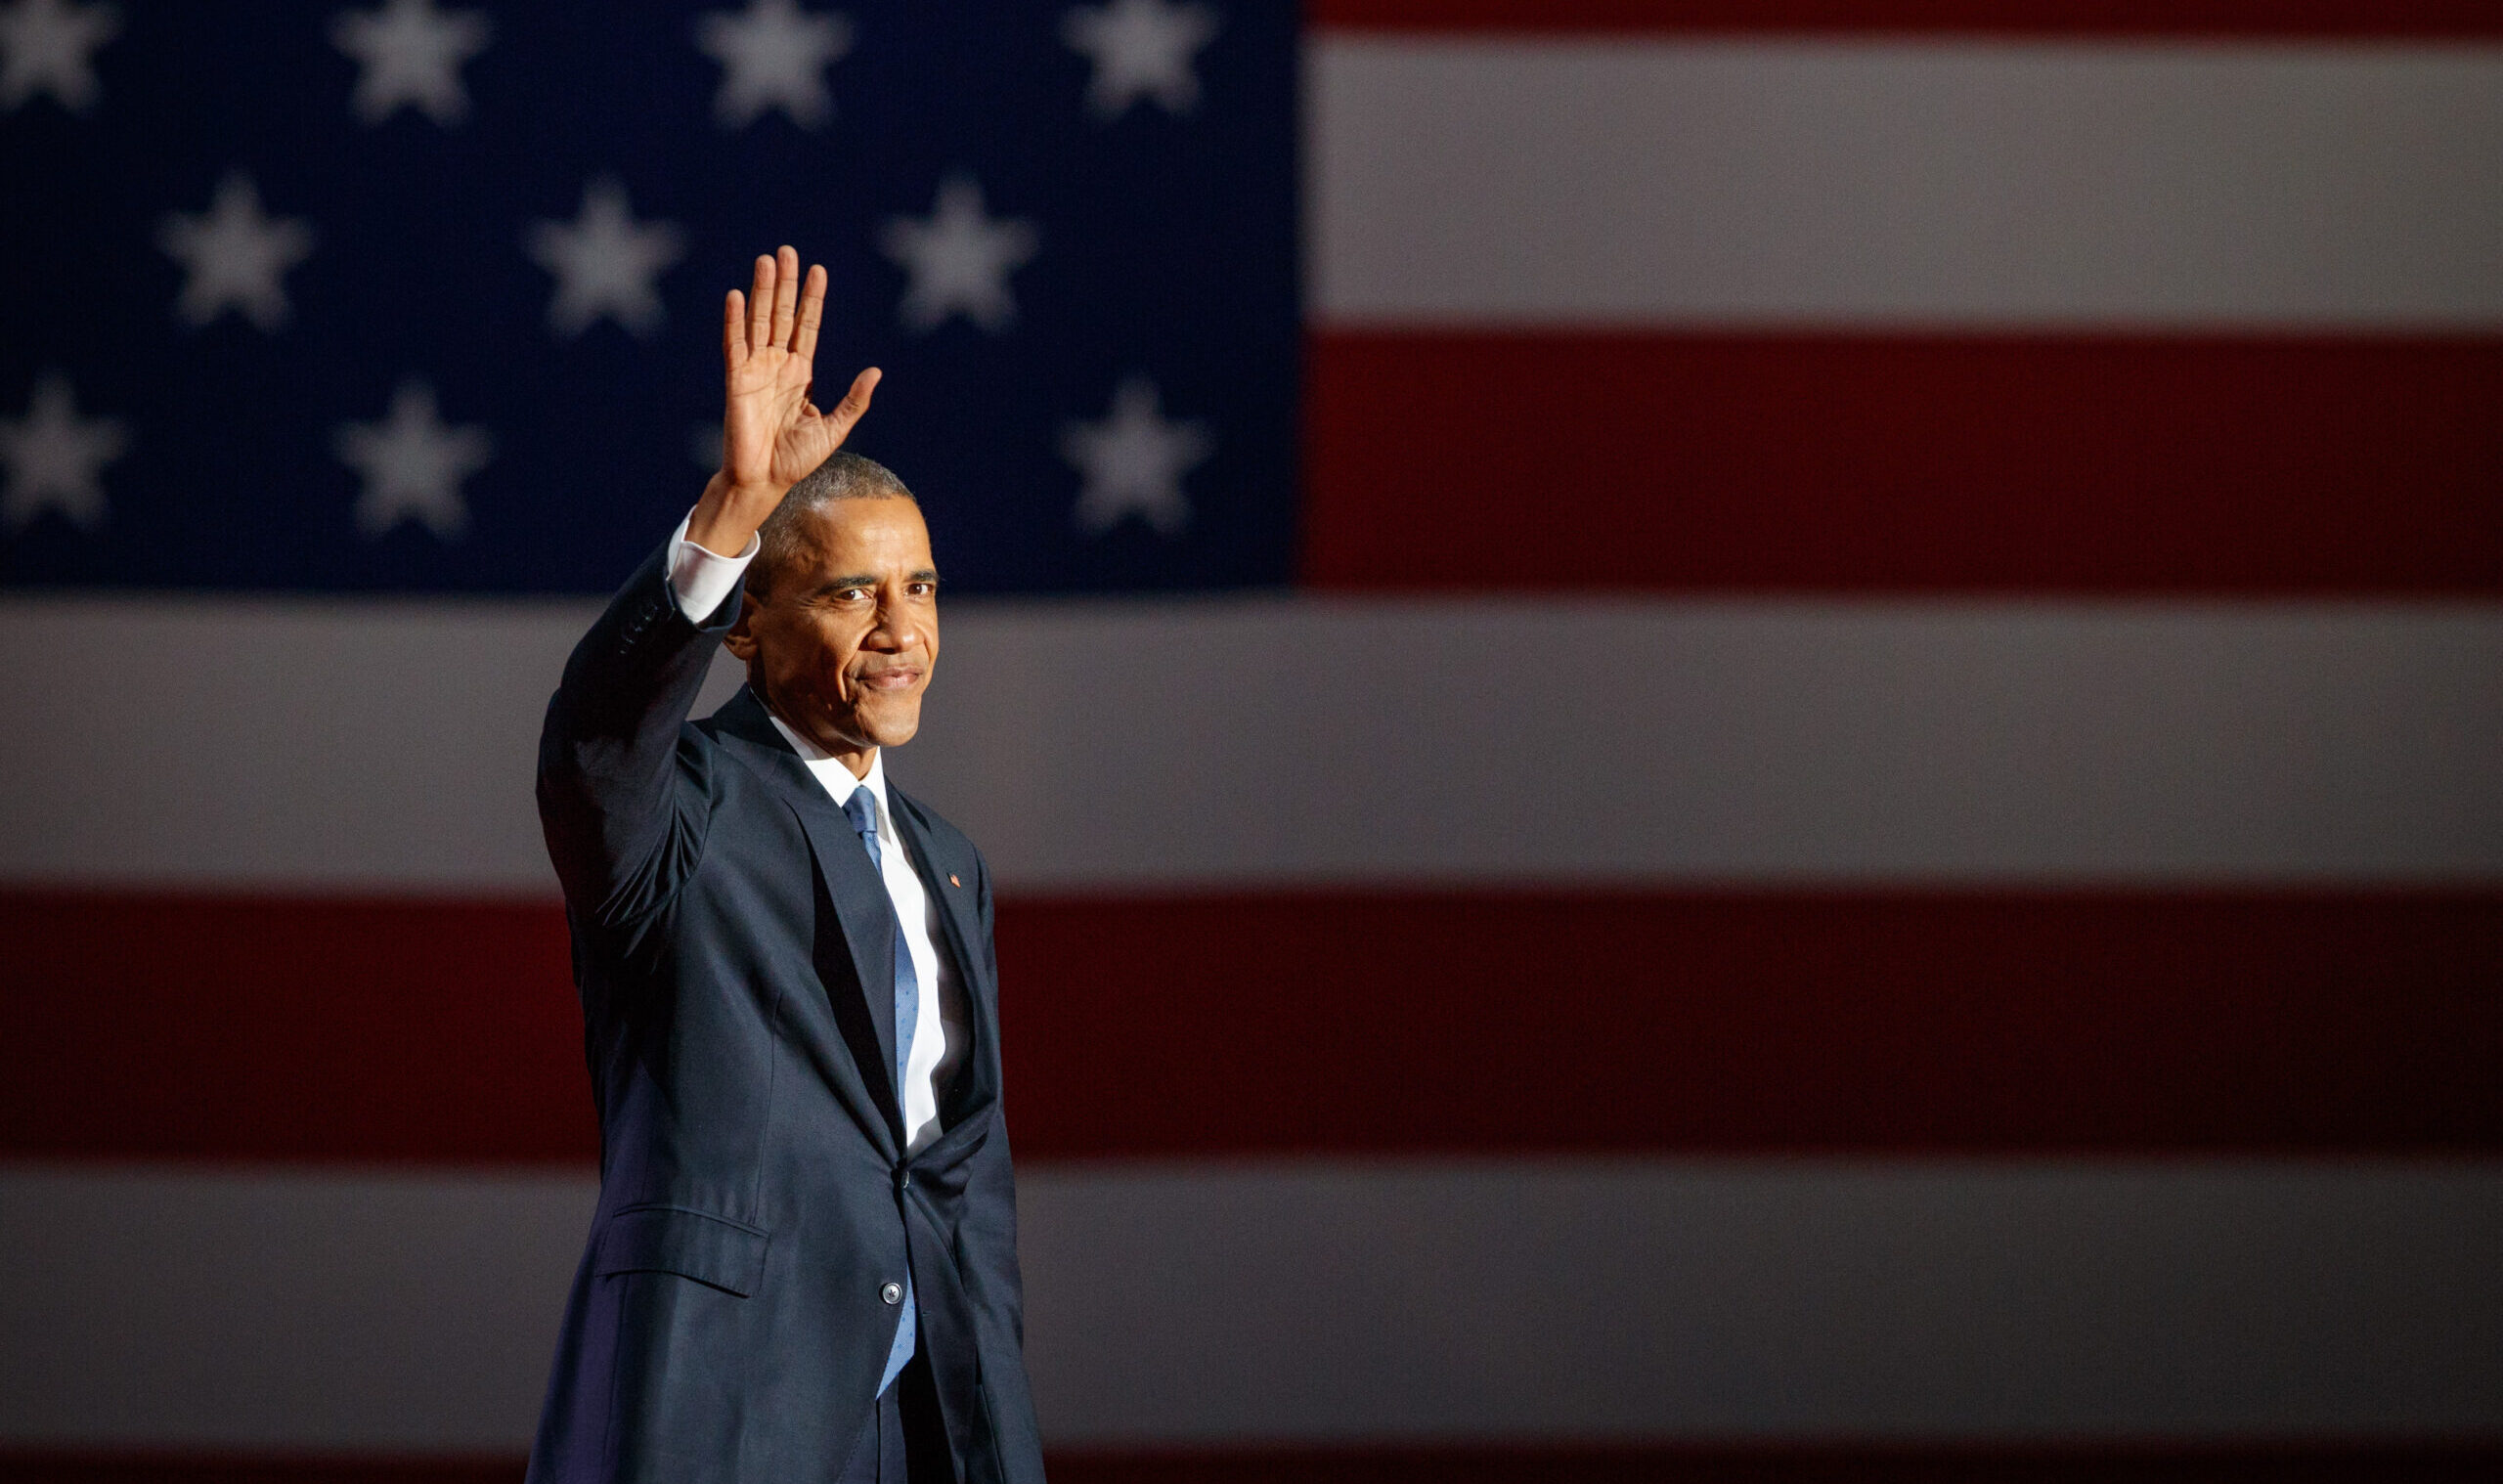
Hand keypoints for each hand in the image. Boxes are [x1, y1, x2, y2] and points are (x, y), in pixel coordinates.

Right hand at [691, 246, 879, 553]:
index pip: (806, 326)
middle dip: (786, 283)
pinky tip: (736, 296)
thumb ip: (854, 400)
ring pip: (759, 321)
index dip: (812, 299)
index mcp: (800, 373)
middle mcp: (776, 365)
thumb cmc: (796, 459)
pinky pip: (734, 345)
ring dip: (762, 291)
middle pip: (782, 314)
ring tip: (766, 261)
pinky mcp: (736, 381)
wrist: (766, 481)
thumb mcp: (835, 428)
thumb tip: (876, 371)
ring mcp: (755, 370)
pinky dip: (734, 321)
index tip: (818, 270)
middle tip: (787, 250)